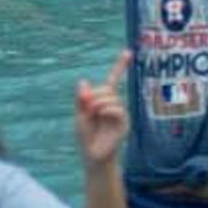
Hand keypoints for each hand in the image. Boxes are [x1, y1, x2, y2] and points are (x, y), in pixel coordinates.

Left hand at [75, 51, 132, 166]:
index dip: (120, 65)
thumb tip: (83, 81)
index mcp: (103, 100)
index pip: (113, 79)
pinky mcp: (124, 124)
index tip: (128, 52)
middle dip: (94, 94)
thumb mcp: (79, 114)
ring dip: (98, 101)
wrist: (92, 155)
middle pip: (107, 87)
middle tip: (86, 106)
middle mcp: (114, 105)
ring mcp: (120, 114)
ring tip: (92, 112)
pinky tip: (100, 114)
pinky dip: (106, 109)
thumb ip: (81, 99)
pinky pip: (117, 109)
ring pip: (112, 97)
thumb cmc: (85, 136)